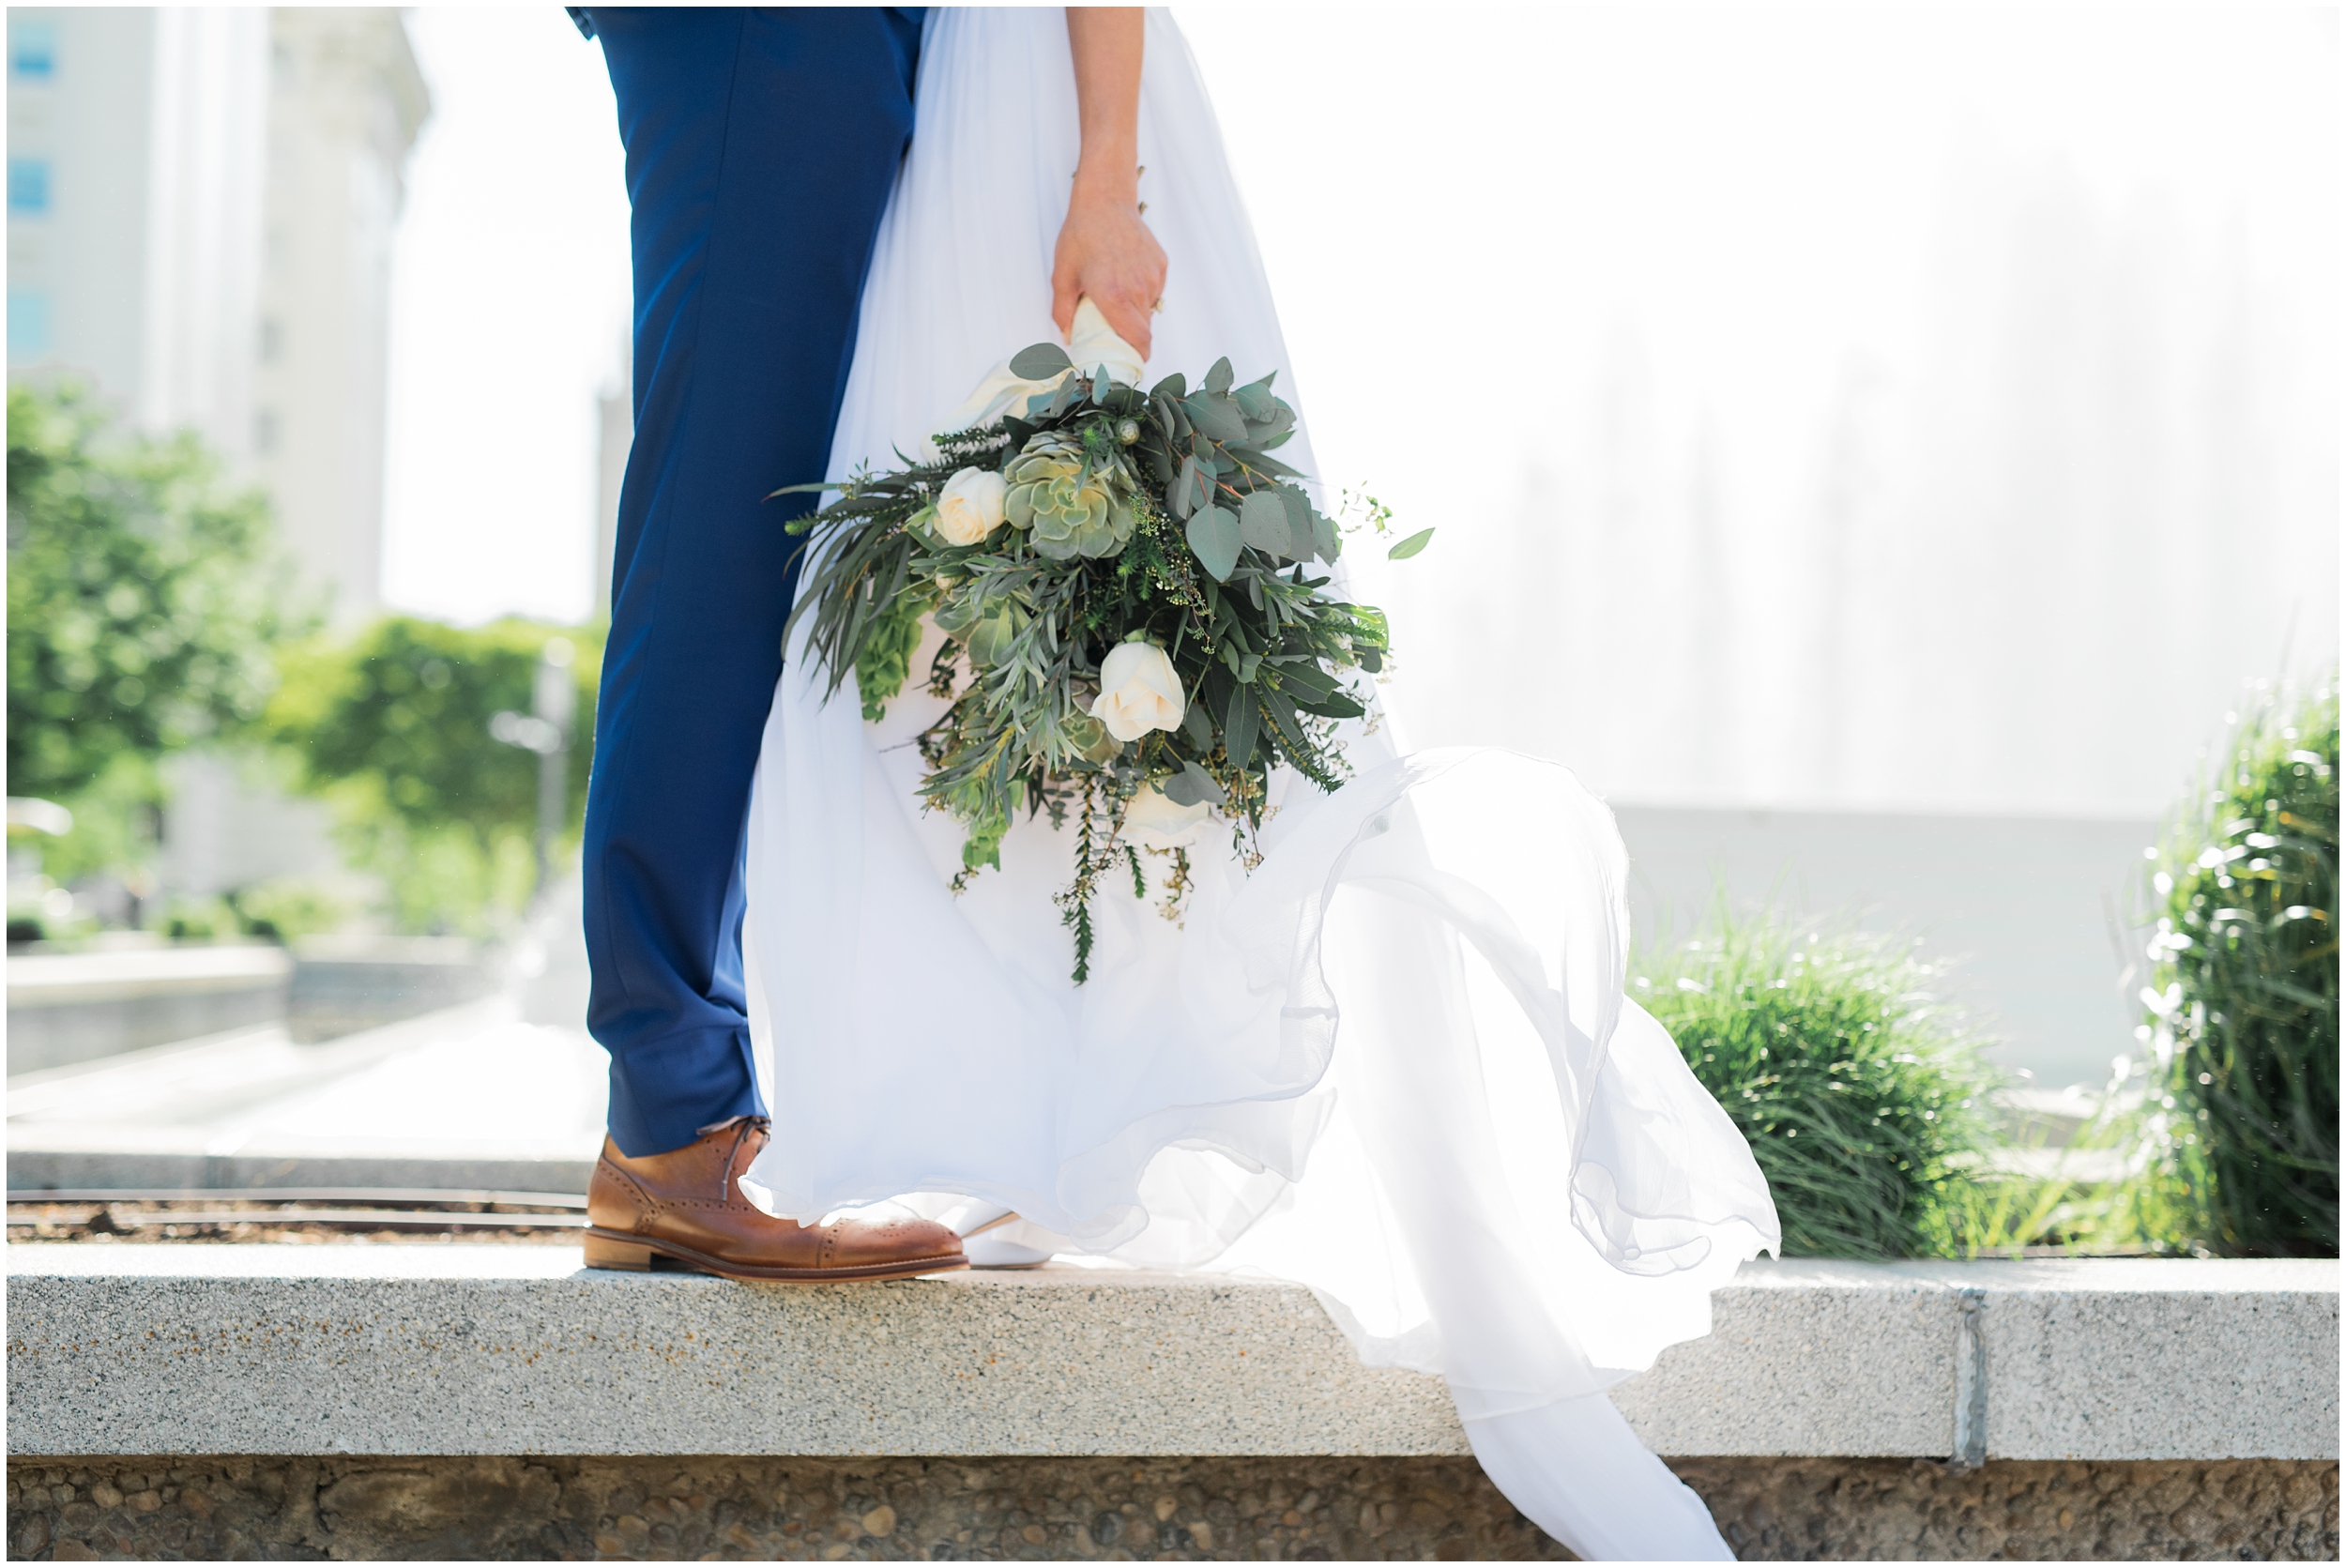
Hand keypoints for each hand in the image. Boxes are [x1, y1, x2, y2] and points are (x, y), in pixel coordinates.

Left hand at [1055, 8, 1161, 358]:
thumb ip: (1064, 313)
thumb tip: (1067, 338)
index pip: (1139, 342)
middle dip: (1131, 337)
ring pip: (1149, 310)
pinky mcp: (1161, 265)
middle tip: (1112, 331)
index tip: (1129, 364)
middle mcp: (1139, 290)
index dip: (1137, 358)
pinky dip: (1141, 292)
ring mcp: (1153, 277)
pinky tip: (1125, 274)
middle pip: (1144, 331)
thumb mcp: (1062, 276)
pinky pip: (1154, 290)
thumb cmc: (1081, 235)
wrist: (1105, 198)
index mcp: (1114, 297)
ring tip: (1114, 294)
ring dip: (1135, 312)